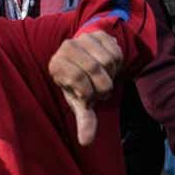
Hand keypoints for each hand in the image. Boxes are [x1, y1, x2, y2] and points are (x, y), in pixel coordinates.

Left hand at [49, 31, 122, 146]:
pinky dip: (117, 63)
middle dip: (103, 85)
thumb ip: (84, 119)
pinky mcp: (98, 33)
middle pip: (94, 68)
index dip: (89, 92)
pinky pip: (116, 50)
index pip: (77, 78)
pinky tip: (109, 66)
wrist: (86, 60)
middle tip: (100, 89)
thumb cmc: (80, 84)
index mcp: (56, 65)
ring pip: (108, 59)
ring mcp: (82, 37)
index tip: (89, 96)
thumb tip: (86, 141)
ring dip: (111, 74)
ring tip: (104, 76)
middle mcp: (66, 47)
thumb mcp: (79, 101)